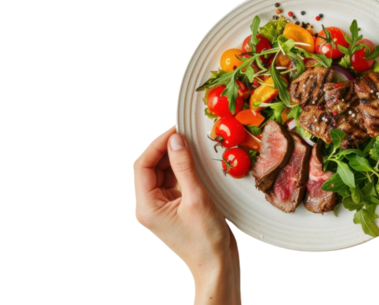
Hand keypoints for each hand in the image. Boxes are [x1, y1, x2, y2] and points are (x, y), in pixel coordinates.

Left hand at [133, 125, 240, 303]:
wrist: (217, 266)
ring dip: (177, 159)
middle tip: (186, 134)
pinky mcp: (176, 209)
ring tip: (194, 147)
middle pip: (151, 167)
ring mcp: (163, 208)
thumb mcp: (197, 198)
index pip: (142, 165)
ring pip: (163, 174)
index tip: (176, 130)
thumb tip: (176, 140)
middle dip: (167, 149)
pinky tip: (198, 164)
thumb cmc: (206, 240)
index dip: (158, 144)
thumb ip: (184, 167)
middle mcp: (150, 206)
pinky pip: (175, 183)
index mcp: (146, 206)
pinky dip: (184, 171)